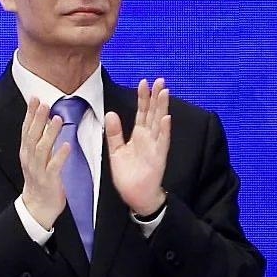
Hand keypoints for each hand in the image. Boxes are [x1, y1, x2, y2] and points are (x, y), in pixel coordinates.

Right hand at [19, 97, 69, 229]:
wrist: (37, 207)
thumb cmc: (39, 179)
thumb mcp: (36, 158)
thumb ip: (40, 140)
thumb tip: (46, 120)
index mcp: (26, 152)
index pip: (26, 129)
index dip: (30, 113)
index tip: (35, 98)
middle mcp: (29, 159)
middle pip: (32, 135)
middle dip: (38, 119)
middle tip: (44, 103)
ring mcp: (38, 170)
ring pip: (41, 149)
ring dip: (49, 133)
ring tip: (57, 119)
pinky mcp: (48, 181)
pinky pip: (54, 167)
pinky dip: (60, 155)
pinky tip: (67, 145)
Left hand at [105, 78, 170, 215]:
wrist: (135, 196)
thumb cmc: (128, 175)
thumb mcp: (116, 151)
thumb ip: (114, 133)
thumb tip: (111, 113)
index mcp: (139, 135)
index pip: (142, 112)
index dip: (143, 97)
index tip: (144, 82)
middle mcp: (149, 138)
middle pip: (153, 113)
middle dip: (156, 97)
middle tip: (160, 80)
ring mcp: (155, 147)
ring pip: (160, 123)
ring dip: (162, 108)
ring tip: (164, 92)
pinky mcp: (158, 158)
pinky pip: (162, 142)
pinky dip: (164, 130)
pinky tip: (166, 118)